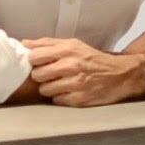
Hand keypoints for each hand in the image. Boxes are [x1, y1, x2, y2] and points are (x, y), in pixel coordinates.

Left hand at [24, 37, 144, 107]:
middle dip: (42, 75)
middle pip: (37, 74)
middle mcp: (71, 66)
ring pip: (45, 90)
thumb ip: (48, 43)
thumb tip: (25, 43)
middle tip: (50, 74)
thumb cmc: (93, 59)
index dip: (34, 60)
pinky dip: (60, 97)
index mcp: (68, 50)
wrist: (120, 75)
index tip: (38, 62)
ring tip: (60, 83)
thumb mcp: (73, 44)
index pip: (35, 56)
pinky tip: (69, 91)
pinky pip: (57, 100)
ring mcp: (75, 84)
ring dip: (50, 88)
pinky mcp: (79, 99)